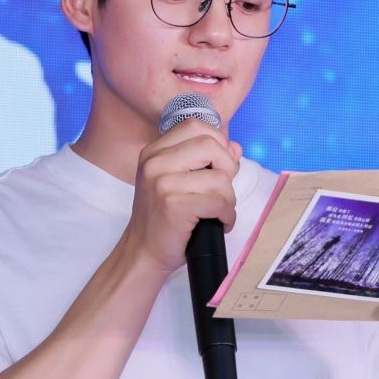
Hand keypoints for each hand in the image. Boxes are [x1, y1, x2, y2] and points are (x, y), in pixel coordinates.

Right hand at [122, 119, 241, 274]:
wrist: (143, 253)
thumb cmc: (164, 218)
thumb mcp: (178, 181)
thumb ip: (206, 161)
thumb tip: (236, 147)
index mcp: (154, 151)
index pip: (196, 126)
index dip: (217, 142)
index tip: (218, 166)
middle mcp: (155, 162)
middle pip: (211, 145)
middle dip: (227, 168)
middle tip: (220, 191)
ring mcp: (162, 183)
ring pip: (220, 178)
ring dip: (229, 199)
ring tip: (217, 212)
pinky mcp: (174, 205)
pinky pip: (219, 202)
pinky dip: (227, 215)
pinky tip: (219, 222)